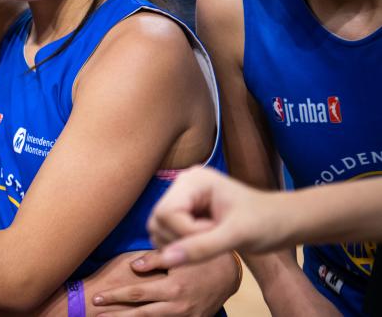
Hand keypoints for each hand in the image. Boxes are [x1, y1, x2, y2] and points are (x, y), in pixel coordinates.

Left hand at [87, 250, 236, 315]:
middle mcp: (177, 307)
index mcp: (173, 289)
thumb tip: (133, 266)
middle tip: (95, 315)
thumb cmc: (200, 258)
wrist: (229, 275)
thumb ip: (155, 259)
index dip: (114, 296)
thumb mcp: (179, 254)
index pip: (136, 295)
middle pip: (139, 315)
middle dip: (116, 315)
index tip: (97, 297)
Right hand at [145, 167, 280, 266]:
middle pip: (158, 220)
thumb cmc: (266, 223)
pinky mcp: (185, 213)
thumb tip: (165, 260)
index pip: (165, 213)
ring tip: (213, 239)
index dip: (186, 233)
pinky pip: (167, 234)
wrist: (284, 223)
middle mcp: (181, 186)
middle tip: (215, 238)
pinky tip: (207, 241)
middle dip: (183, 239)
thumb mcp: (236, 235)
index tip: (216, 234)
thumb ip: (200, 247)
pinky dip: (182, 246)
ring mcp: (182, 200)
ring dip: (182, 244)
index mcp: (192, 181)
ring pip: (159, 229)